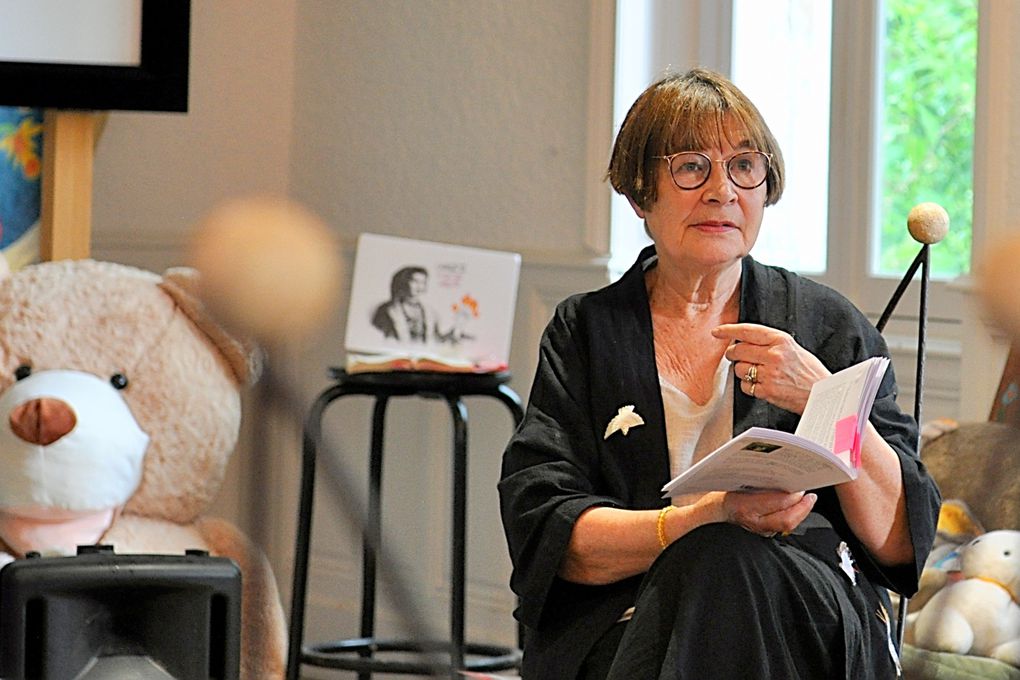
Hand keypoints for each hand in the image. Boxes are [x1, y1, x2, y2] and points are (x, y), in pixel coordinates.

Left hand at [712, 323, 829, 413]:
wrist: (821, 394)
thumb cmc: (809, 371)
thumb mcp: (793, 348)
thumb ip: (770, 343)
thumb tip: (743, 341)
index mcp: (781, 341)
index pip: (748, 331)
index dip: (728, 331)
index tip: (717, 332)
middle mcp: (774, 355)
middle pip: (738, 350)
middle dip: (733, 353)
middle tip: (735, 355)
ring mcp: (769, 374)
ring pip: (738, 369)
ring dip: (742, 371)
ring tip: (757, 372)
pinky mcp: (766, 391)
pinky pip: (744, 386)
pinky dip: (748, 386)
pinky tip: (760, 384)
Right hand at [719, 490, 817, 536]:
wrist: (715, 511)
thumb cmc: (726, 494)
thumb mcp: (739, 482)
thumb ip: (760, 482)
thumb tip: (784, 479)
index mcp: (745, 506)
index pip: (776, 503)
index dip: (792, 496)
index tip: (801, 488)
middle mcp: (754, 522)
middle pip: (786, 520)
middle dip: (802, 508)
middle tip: (811, 497)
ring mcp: (759, 530)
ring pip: (786, 525)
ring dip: (800, 513)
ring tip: (807, 501)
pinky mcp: (764, 533)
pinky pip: (783, 526)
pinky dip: (793, 516)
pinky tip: (797, 508)